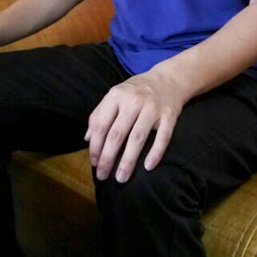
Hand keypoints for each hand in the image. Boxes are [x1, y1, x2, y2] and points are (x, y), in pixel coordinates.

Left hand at [84, 67, 184, 182]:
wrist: (169, 79)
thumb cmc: (137, 90)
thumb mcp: (116, 94)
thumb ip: (99, 114)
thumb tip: (87, 139)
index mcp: (117, 95)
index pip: (101, 124)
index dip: (96, 146)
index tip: (94, 162)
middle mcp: (134, 100)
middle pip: (117, 134)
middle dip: (108, 157)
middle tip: (103, 175)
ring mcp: (152, 108)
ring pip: (137, 138)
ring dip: (128, 160)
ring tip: (121, 177)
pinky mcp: (169, 115)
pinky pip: (162, 137)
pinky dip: (155, 153)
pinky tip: (148, 167)